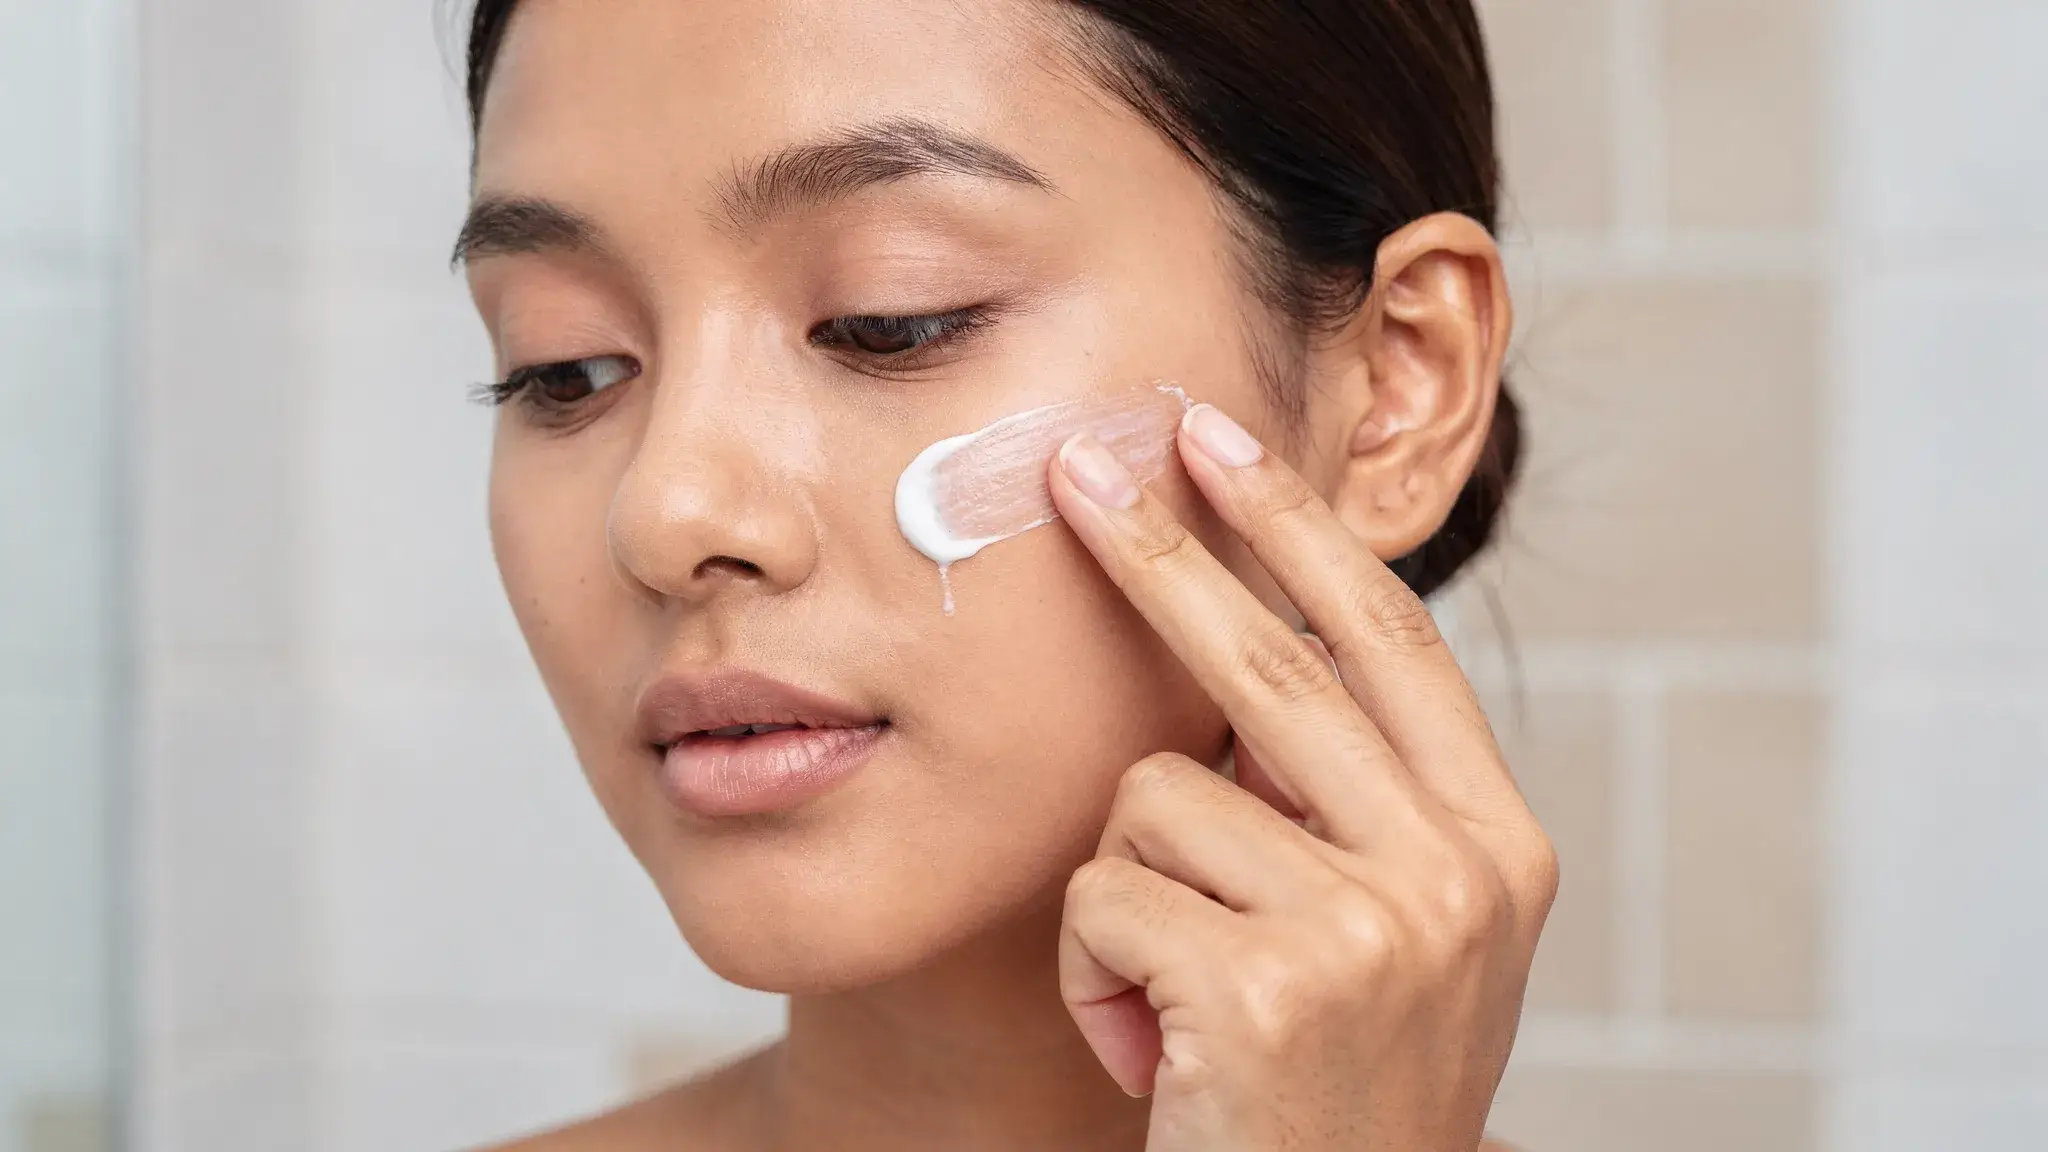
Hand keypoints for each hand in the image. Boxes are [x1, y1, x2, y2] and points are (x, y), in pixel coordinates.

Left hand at [1045, 404, 1556, 1151]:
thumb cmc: (1329, 1098)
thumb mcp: (1388, 942)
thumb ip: (1347, 809)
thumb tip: (1234, 655)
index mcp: (1499, 847)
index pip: (1388, 641)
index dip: (1293, 528)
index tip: (1217, 440)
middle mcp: (1458, 874)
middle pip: (1272, 658)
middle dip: (1160, 551)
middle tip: (1083, 465)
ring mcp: (1374, 927)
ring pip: (1154, 799)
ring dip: (1126, 899)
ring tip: (1174, 1006)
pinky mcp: (1268, 986)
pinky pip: (1104, 894)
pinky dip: (1094, 976)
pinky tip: (1153, 1054)